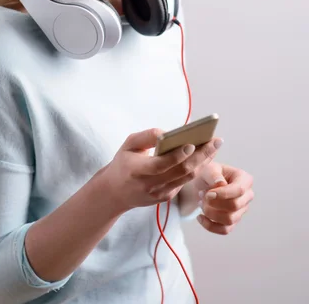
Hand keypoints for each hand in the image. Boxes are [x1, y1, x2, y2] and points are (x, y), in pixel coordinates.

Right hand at [102, 128, 223, 213]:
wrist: (115, 193)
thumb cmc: (123, 163)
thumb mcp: (128, 145)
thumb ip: (146, 136)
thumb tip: (168, 133)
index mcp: (137, 170)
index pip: (161, 164)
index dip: (177, 155)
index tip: (192, 143)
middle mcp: (150, 185)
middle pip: (181, 171)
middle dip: (201, 155)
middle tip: (215, 140)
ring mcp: (160, 193)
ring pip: (187, 178)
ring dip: (204, 162)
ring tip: (214, 145)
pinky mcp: (167, 197)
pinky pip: (185, 181)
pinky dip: (196, 168)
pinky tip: (205, 156)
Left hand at [195, 162, 253, 234]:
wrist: (202, 183)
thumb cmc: (208, 174)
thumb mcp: (209, 168)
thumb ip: (214, 174)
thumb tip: (221, 183)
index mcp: (244, 179)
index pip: (239, 190)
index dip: (223, 194)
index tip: (208, 194)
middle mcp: (247, 196)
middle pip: (235, 206)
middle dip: (214, 203)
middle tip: (201, 194)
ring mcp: (241, 210)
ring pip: (229, 219)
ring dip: (210, 213)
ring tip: (201, 202)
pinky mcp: (233, 222)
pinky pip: (224, 230)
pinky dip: (210, 226)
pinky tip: (200, 217)